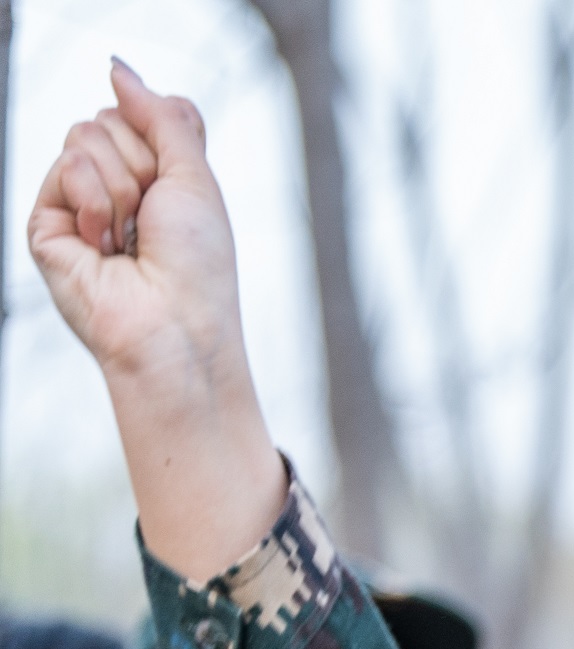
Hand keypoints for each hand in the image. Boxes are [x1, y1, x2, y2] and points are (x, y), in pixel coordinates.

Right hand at [26, 62, 283, 577]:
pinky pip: (66, 165)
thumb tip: (117, 67)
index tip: (178, 193)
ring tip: (130, 238)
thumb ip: (163, 115)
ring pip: (85, 136)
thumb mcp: (195, 178)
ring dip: (121, 186)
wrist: (175, 327)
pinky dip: (95, 200)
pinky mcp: (46, 222)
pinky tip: (104, 244)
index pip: (142, 111)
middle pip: (109, 118)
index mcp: (153, 176)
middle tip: (153, 220)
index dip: (165, 141)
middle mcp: (113, 185)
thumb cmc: (198, 266)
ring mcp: (76, 202)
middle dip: (142, 165)